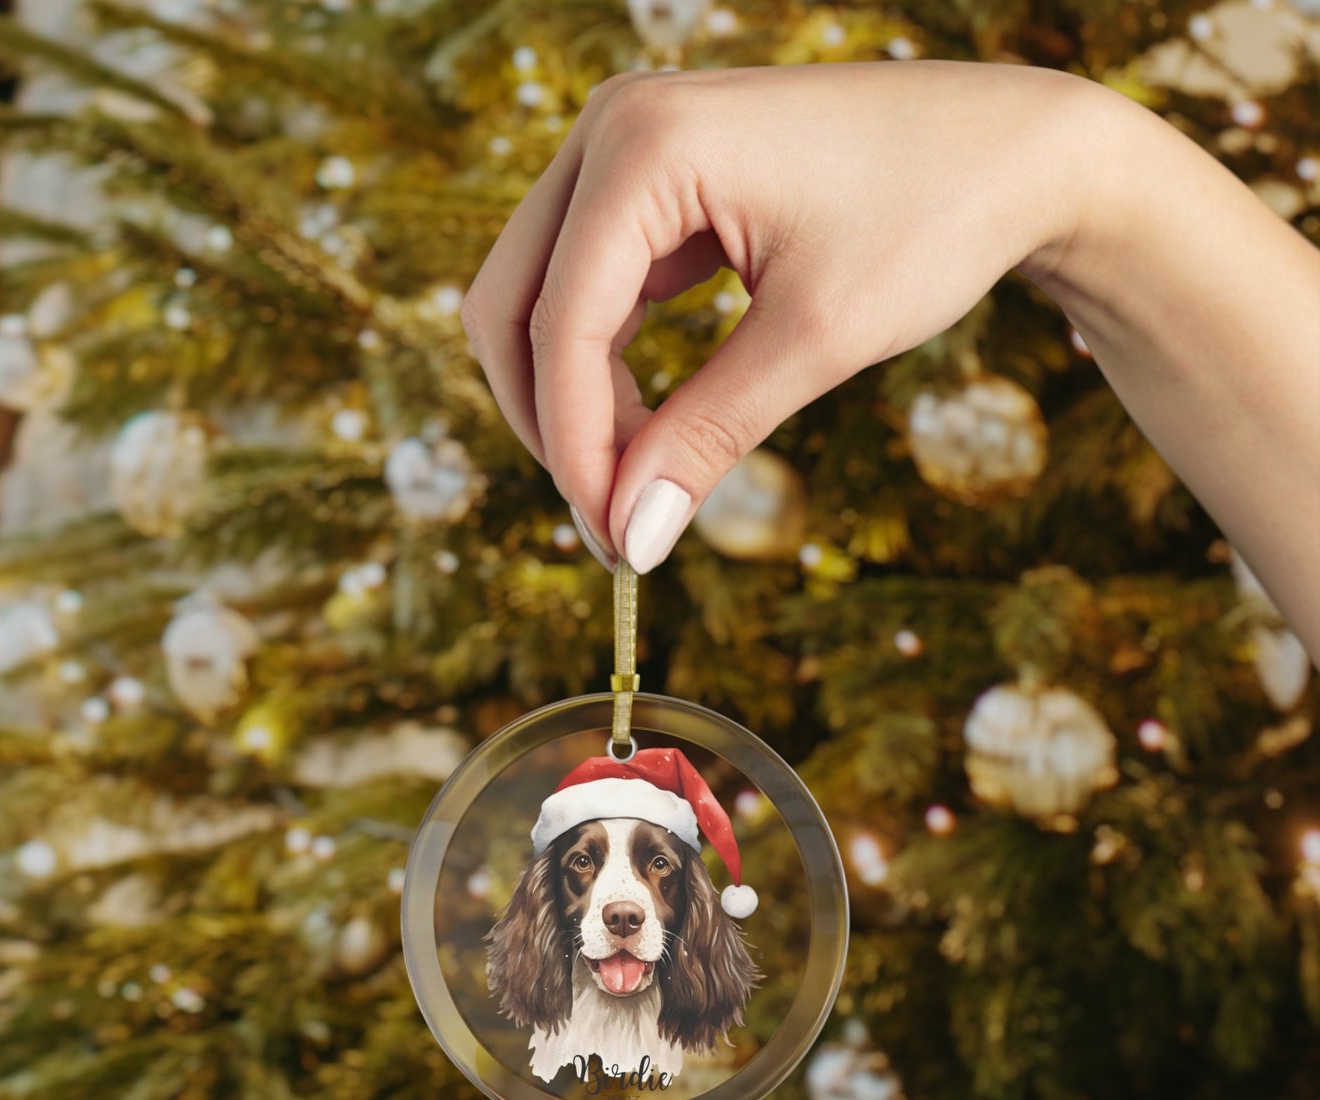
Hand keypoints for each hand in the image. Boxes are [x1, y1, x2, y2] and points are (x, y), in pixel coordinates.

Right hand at [460, 60, 1088, 571]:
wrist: (1015, 152)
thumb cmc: (932, 218)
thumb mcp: (815, 341)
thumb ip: (707, 437)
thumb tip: (631, 537)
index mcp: (645, 145)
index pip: (560, 325)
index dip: (575, 448)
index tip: (614, 541)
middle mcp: (614, 130)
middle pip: (511, 307)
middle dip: (552, 425)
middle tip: (612, 522)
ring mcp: (627, 151)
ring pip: (540, 303)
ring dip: (573, 403)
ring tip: (638, 487)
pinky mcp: (653, 184)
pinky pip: (590, 291)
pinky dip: (605, 369)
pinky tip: (650, 431)